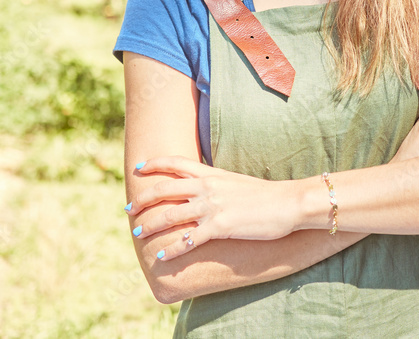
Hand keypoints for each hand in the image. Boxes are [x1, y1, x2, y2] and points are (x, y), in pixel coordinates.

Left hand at [125, 156, 297, 260]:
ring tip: (138, 233)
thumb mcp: (237, 183)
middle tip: (129, 209)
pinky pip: (189, 239)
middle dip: (143, 200)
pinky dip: (173, 248)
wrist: (289, 202)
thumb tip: (205, 191)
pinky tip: (162, 255)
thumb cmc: (267, 195)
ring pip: (171, 215)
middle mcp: (208, 187)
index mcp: (212, 174)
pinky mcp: (220, 226)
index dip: (154, 163)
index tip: (138, 167)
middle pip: (165, 189)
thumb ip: (218, 185)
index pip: (176, 163)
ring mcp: (213, 206)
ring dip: (151, 225)